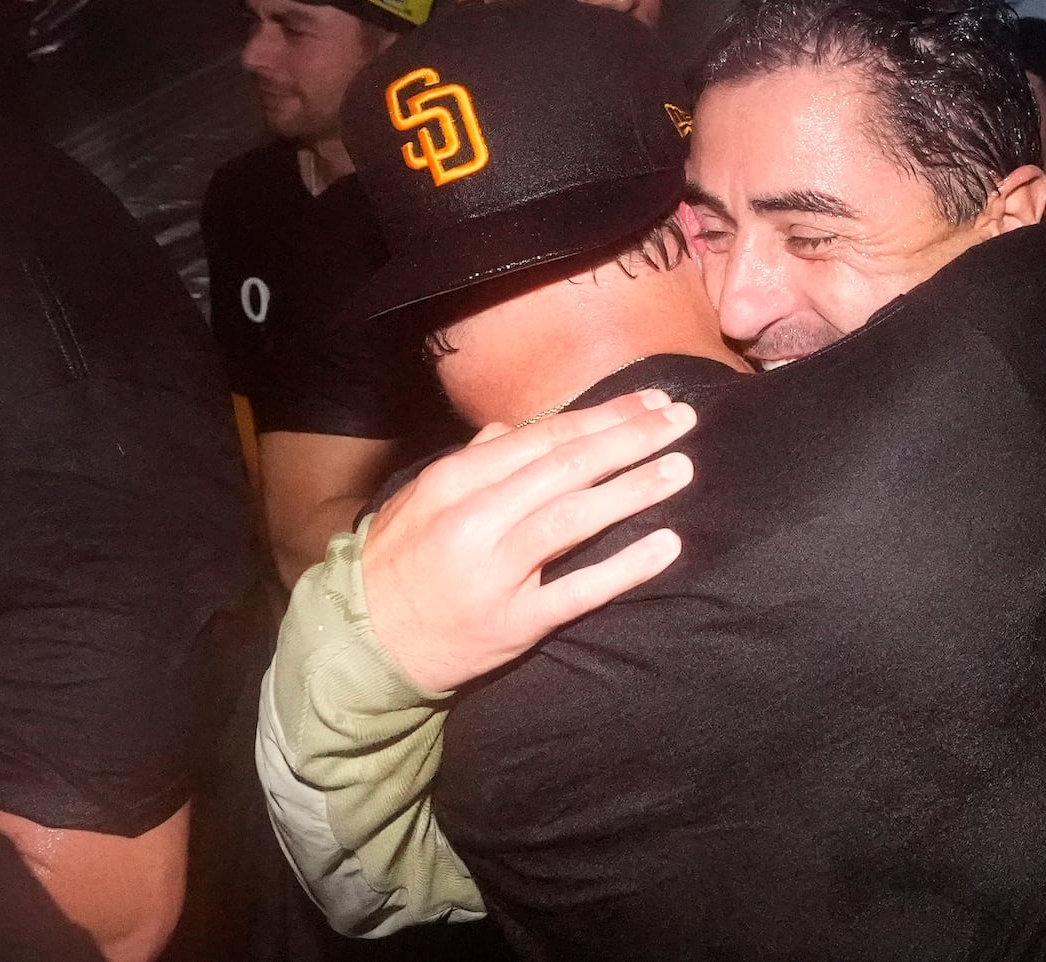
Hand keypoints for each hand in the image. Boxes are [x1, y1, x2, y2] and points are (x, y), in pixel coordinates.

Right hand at [362, 390, 696, 692]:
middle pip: (566, 466)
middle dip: (631, 438)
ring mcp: (496, 572)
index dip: (603, 416)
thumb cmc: (400, 563)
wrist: (363, 645)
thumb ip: (471, 463)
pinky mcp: (514, 623)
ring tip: (681, 468)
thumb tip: (507, 429)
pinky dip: (626, 567)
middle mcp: (475, 519)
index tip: (651, 401)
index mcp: (455, 482)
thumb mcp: (421, 501)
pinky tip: (668, 546)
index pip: (543, 437)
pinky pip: (579, 591)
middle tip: (682, 420)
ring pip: (574, 517)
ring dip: (633, 488)